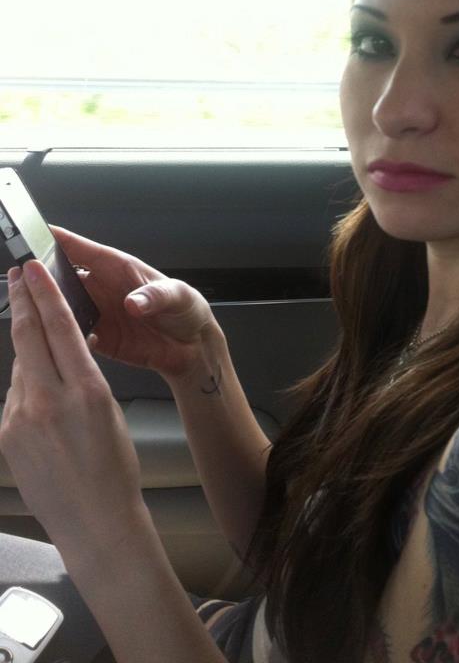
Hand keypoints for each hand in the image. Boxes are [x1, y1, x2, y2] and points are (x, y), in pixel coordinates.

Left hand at [0, 261, 147, 556]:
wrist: (95, 521)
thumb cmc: (114, 468)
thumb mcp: (109, 410)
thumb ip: (82, 377)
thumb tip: (61, 352)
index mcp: (87, 390)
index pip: (60, 328)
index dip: (45, 294)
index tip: (33, 269)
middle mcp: (49, 401)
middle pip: (28, 336)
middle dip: (22, 301)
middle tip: (16, 275)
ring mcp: (22, 420)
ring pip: (21, 367)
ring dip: (29, 350)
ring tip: (39, 343)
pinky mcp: (7, 437)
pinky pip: (16, 397)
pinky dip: (27, 386)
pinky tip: (41, 397)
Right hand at [51, 226, 223, 381]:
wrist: (193, 346)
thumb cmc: (187, 310)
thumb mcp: (179, 295)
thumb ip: (156, 296)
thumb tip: (134, 302)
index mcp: (120, 268)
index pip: (84, 249)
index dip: (61, 240)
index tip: (40, 233)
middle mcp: (103, 288)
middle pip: (63, 277)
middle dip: (44, 276)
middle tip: (30, 280)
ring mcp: (99, 313)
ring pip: (62, 306)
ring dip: (51, 308)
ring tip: (41, 311)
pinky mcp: (100, 338)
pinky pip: (73, 336)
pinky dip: (65, 337)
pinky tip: (65, 340)